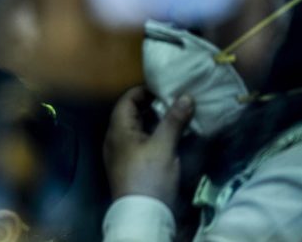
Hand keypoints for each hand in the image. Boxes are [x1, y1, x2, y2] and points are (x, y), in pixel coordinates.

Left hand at [104, 87, 193, 206]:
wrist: (141, 213)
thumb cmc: (149, 175)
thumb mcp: (163, 146)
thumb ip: (173, 120)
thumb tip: (186, 96)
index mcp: (118, 129)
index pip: (127, 100)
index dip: (144, 91)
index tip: (165, 88)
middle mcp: (115, 138)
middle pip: (131, 114)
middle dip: (152, 106)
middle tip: (175, 101)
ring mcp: (121, 153)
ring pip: (137, 129)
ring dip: (155, 121)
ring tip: (177, 116)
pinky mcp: (130, 165)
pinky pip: (140, 143)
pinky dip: (154, 135)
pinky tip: (171, 137)